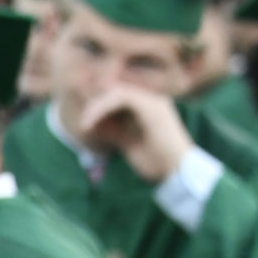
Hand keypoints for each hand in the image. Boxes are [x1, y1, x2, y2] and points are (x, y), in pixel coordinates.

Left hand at [77, 84, 196, 184]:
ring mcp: (152, 99)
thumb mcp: (124, 140)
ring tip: (84, 124)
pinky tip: (90, 124)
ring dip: (95, 106)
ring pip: (115, 90)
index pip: (116, 93)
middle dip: (93, 102)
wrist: (175, 169)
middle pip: (114, 88)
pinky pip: (120, 97)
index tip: (82, 118)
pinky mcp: (151, 105)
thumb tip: (88, 122)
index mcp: (146, 105)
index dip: (96, 102)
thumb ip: (111, 128)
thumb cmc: (154, 159)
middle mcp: (150, 98)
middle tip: (82, 121)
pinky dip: (101, 108)